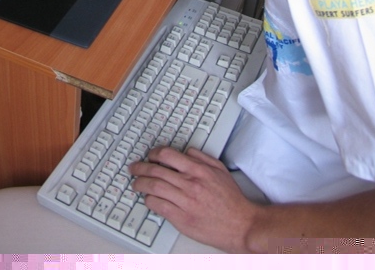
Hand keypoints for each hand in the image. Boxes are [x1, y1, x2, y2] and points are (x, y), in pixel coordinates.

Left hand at [130, 146, 260, 252]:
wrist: (240, 224)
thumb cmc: (231, 199)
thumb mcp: (219, 169)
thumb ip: (201, 157)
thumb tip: (186, 150)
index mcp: (197, 170)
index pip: (167, 155)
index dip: (153, 153)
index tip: (149, 155)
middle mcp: (189, 184)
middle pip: (155, 171)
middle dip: (140, 168)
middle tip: (134, 168)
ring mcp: (184, 202)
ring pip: (153, 188)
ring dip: (140, 184)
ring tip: (135, 183)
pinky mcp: (181, 219)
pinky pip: (158, 206)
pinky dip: (149, 200)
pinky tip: (148, 199)